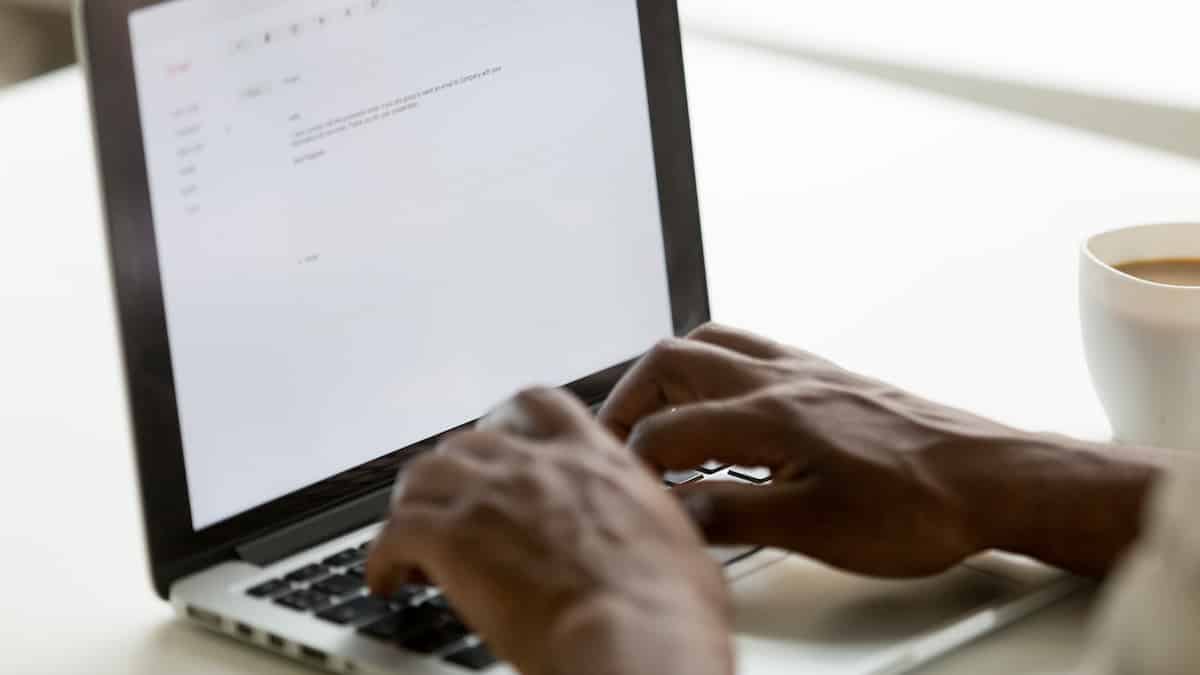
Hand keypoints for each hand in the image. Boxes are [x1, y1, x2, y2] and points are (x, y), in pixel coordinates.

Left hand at [367, 387, 732, 674]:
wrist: (635, 635)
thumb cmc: (667, 604)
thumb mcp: (676, 541)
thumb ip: (648, 523)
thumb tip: (659, 543)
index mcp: (593, 460)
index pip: (539, 406)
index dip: (508, 422)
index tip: (499, 442)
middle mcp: (536, 465)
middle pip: (468, 441)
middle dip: (454, 471)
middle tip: (451, 503)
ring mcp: (489, 496)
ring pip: (422, 475)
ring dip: (414, 504)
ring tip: (411, 535)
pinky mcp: (451, 539)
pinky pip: (394, 533)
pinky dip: (383, 556)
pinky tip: (388, 578)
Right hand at [600, 323, 1075, 576]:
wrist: (991, 477)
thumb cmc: (918, 505)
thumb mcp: (816, 530)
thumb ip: (733, 515)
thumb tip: (674, 510)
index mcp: (769, 417)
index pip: (666, 431)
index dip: (633, 466)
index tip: (627, 494)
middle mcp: (780, 380)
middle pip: (672, 361)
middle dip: (630, 401)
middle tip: (617, 442)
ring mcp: (804, 372)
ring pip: (709, 344)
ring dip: (668, 376)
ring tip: (657, 418)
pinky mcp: (826, 376)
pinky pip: (750, 349)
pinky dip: (713, 369)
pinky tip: (723, 406)